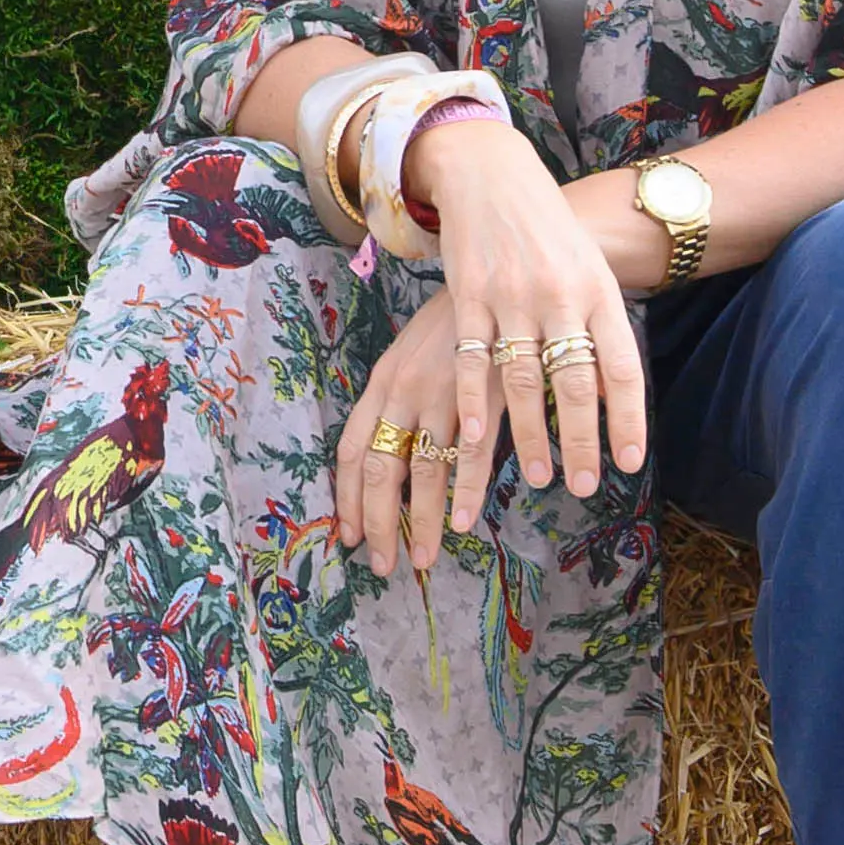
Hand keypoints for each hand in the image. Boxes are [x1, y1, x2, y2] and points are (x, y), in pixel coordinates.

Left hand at [333, 292, 468, 574]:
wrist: (495, 281)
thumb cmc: (452, 325)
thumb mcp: (411, 358)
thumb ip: (400, 404)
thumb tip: (393, 458)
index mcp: (380, 384)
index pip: (353, 451)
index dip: (348, 498)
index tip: (348, 535)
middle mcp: (402, 393)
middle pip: (381, 470)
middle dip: (377, 522)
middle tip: (380, 563)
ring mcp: (441, 396)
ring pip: (423, 472)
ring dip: (421, 521)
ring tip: (422, 558)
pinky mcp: (482, 398)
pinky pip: (472, 456)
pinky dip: (466, 494)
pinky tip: (464, 524)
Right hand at [411, 120, 645, 552]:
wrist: (493, 175)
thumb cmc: (548, 233)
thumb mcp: (587, 270)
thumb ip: (597, 326)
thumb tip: (612, 394)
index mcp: (598, 293)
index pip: (621, 367)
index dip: (627, 420)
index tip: (629, 465)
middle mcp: (560, 297)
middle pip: (576, 381)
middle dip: (582, 440)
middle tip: (585, 487)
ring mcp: (513, 296)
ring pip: (525, 378)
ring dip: (531, 434)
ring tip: (538, 476)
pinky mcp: (470, 295)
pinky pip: (474, 358)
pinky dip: (475, 401)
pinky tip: (474, 437)